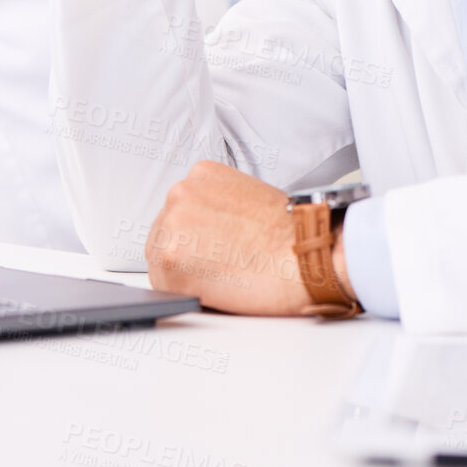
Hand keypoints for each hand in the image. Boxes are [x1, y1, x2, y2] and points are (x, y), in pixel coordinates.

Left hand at [144, 160, 352, 314]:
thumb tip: (203, 232)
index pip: (180, 210)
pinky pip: (165, 284)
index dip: (196, 235)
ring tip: (222, 276)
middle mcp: (180, 194)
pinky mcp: (170, 260)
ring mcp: (171, 226)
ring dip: (183, 272)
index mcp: (200, 175)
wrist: (305, 255)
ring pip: (161, 259)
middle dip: (187, 252)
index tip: (211, 248)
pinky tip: (215, 288)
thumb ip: (216, 208)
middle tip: (219, 265)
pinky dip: (185, 291)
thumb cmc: (290, 234)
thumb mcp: (247, 198)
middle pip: (165, 232)